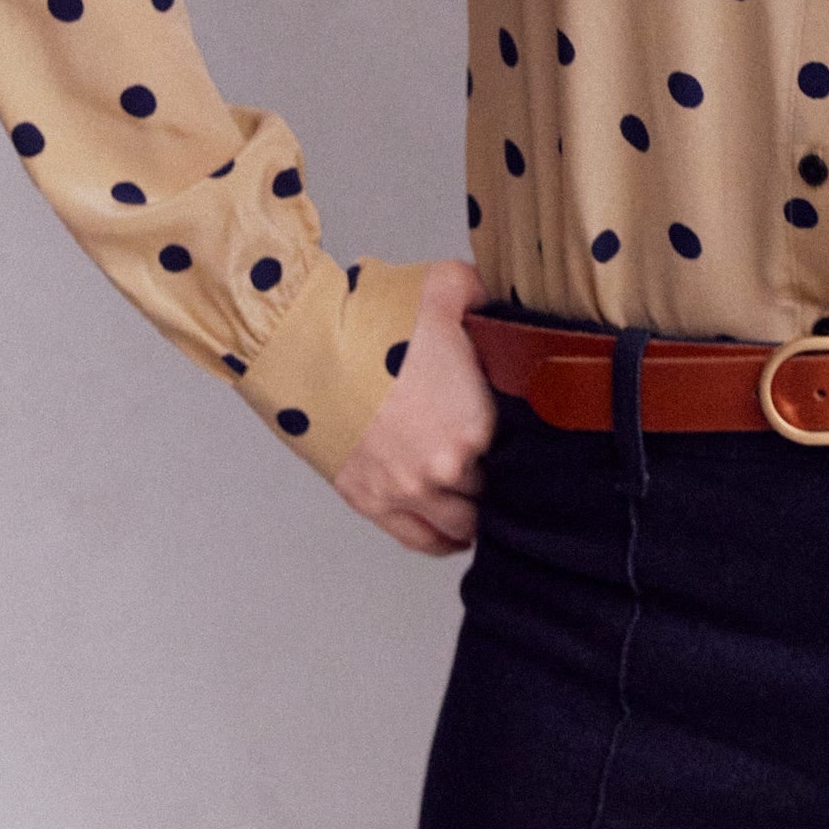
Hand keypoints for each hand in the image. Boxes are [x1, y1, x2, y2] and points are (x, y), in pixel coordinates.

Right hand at [331, 258, 497, 553]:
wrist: (306, 344)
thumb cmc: (376, 318)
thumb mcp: (451, 287)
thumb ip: (490, 297)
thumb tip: (506, 301)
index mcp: (478, 423)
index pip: (522, 451)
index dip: (522, 440)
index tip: (522, 431)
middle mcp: (447, 468)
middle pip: (493, 491)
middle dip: (497, 476)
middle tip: (498, 461)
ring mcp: (407, 491)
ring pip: (459, 526)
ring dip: (472, 516)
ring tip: (481, 503)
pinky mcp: (370, 502)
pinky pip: (419, 540)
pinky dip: (440, 540)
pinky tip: (454, 534)